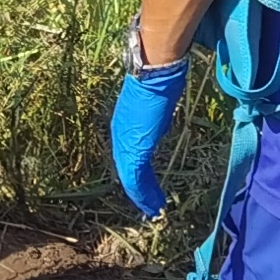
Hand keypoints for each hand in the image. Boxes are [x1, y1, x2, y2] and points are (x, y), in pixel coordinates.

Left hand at [110, 58, 190, 218]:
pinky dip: (143, 194)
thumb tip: (159, 119)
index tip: (146, 183)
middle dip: (139, 188)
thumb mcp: (156, 102)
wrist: (155, 70)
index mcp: (124, 124)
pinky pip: (136, 178)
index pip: (129, 154)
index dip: (137, 171)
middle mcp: (120, 135)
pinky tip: (152, 204)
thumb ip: (154, 117)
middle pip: (127, 169)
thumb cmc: (159, 78)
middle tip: (149, 203)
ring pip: (131, 178)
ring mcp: (125, 142)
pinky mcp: (134, 148)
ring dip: (143, 195)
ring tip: (152, 209)